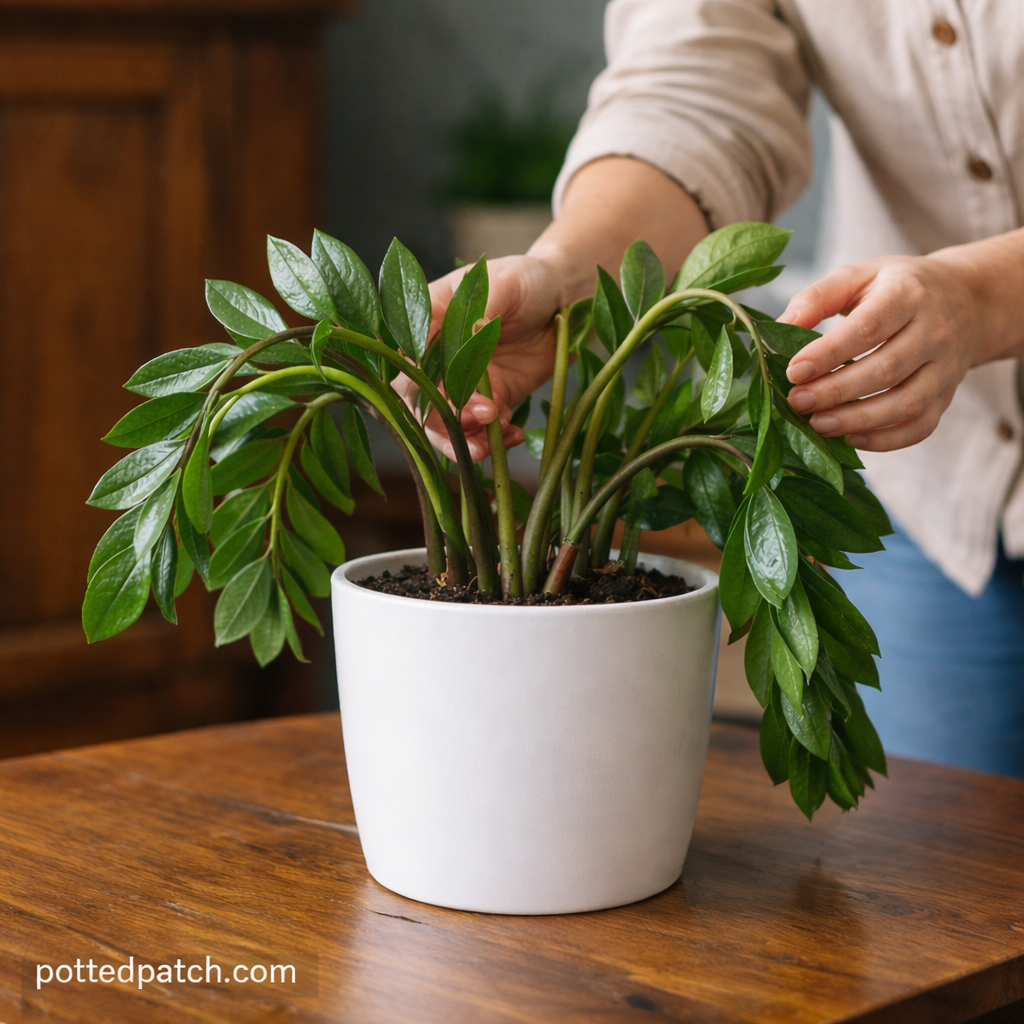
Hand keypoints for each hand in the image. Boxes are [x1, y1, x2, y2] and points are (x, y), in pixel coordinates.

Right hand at [403, 254, 564, 461]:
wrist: (565, 299)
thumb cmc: (527, 280)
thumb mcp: (504, 283)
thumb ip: (482, 308)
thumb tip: (466, 331)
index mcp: (429, 322)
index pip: (408, 360)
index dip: (420, 383)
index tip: (445, 392)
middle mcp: (440, 358)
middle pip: (420, 401)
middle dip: (444, 419)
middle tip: (481, 416)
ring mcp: (465, 383)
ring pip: (447, 424)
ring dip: (463, 440)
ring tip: (487, 446)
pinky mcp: (492, 401)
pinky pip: (483, 431)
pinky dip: (494, 441)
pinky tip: (512, 434)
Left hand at [778, 254, 989, 450]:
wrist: (963, 299)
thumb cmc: (894, 288)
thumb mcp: (856, 277)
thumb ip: (816, 298)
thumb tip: (781, 327)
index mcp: (908, 294)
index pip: (868, 328)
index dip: (829, 353)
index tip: (794, 371)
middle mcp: (934, 331)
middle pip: (886, 369)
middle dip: (836, 391)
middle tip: (797, 401)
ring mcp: (945, 367)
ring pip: (906, 403)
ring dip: (858, 419)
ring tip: (817, 424)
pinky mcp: (946, 396)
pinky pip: (921, 426)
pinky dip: (886, 440)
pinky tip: (850, 439)